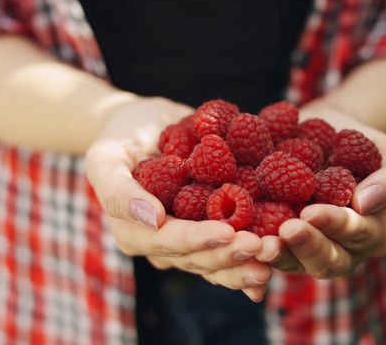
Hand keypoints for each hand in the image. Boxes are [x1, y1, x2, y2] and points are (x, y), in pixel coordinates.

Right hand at [85, 95, 270, 300]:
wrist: (147, 124)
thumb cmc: (120, 137)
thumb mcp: (105, 157)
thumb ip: (118, 190)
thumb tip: (151, 219)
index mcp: (135, 233)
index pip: (168, 242)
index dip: (197, 240)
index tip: (227, 233)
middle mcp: (165, 243)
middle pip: (199, 258)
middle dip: (231, 255)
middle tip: (264, 248)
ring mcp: (190, 237)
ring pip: (219, 259)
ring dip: (248, 261)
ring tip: (277, 253)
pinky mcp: (212, 226)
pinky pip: (233, 244)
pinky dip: (254, 253)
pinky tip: (280, 257)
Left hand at [256, 105, 385, 277]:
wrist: (323, 132)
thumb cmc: (363, 144)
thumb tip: (364, 203)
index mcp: (373, 234)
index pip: (358, 236)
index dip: (336, 226)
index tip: (313, 211)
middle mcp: (342, 250)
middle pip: (328, 260)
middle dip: (307, 246)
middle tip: (287, 230)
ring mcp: (308, 250)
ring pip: (296, 264)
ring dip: (279, 256)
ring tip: (262, 245)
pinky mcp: (279, 241)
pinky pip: (269, 253)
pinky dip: (256, 249)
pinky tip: (241, 240)